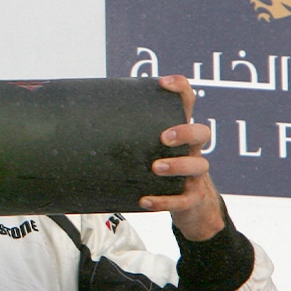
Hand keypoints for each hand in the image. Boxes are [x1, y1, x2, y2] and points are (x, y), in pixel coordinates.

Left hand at [138, 75, 225, 240]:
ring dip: (177, 165)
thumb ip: (131, 137)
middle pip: (202, 133)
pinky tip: (145, 200)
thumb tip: (88, 120)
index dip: (180, 89)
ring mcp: (195, 176)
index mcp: (181, 136)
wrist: (193, 208)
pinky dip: (164, 201)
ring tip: (155, 167)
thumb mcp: (151, 151)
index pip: (187, 104)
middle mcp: (192, 152)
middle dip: (185, 132)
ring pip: (199, 166)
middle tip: (163, 137)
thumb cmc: (165, 173)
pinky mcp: (192, 199)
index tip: (163, 82)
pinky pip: (182, 200)